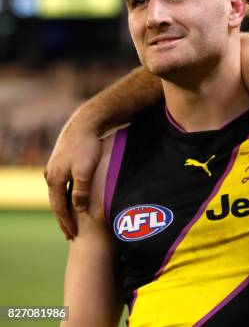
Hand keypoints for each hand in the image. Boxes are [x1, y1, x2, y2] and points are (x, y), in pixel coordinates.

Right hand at [45, 119, 101, 239]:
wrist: (85, 123)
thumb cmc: (87, 146)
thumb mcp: (85, 170)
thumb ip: (81, 190)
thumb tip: (78, 208)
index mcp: (54, 179)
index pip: (58, 208)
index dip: (66, 223)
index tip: (72, 236)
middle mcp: (51, 175)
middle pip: (56, 203)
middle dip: (63, 219)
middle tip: (69, 235)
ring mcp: (55, 168)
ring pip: (59, 194)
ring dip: (65, 208)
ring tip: (71, 221)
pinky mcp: (62, 162)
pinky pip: (63, 185)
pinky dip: (67, 196)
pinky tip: (73, 200)